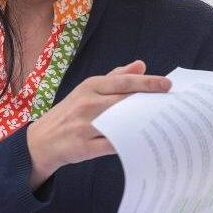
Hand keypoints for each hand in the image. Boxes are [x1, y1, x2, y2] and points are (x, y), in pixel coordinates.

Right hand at [26, 60, 169, 185]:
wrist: (41, 141)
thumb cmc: (70, 113)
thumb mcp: (87, 90)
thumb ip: (115, 77)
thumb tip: (140, 65)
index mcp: (90, 86)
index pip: (123, 82)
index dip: (147, 83)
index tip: (167, 85)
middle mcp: (87, 103)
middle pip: (124, 101)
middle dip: (150, 102)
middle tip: (172, 105)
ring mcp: (84, 126)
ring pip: (120, 122)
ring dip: (141, 123)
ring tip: (162, 124)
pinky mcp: (83, 147)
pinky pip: (111, 146)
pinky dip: (128, 144)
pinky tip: (144, 144)